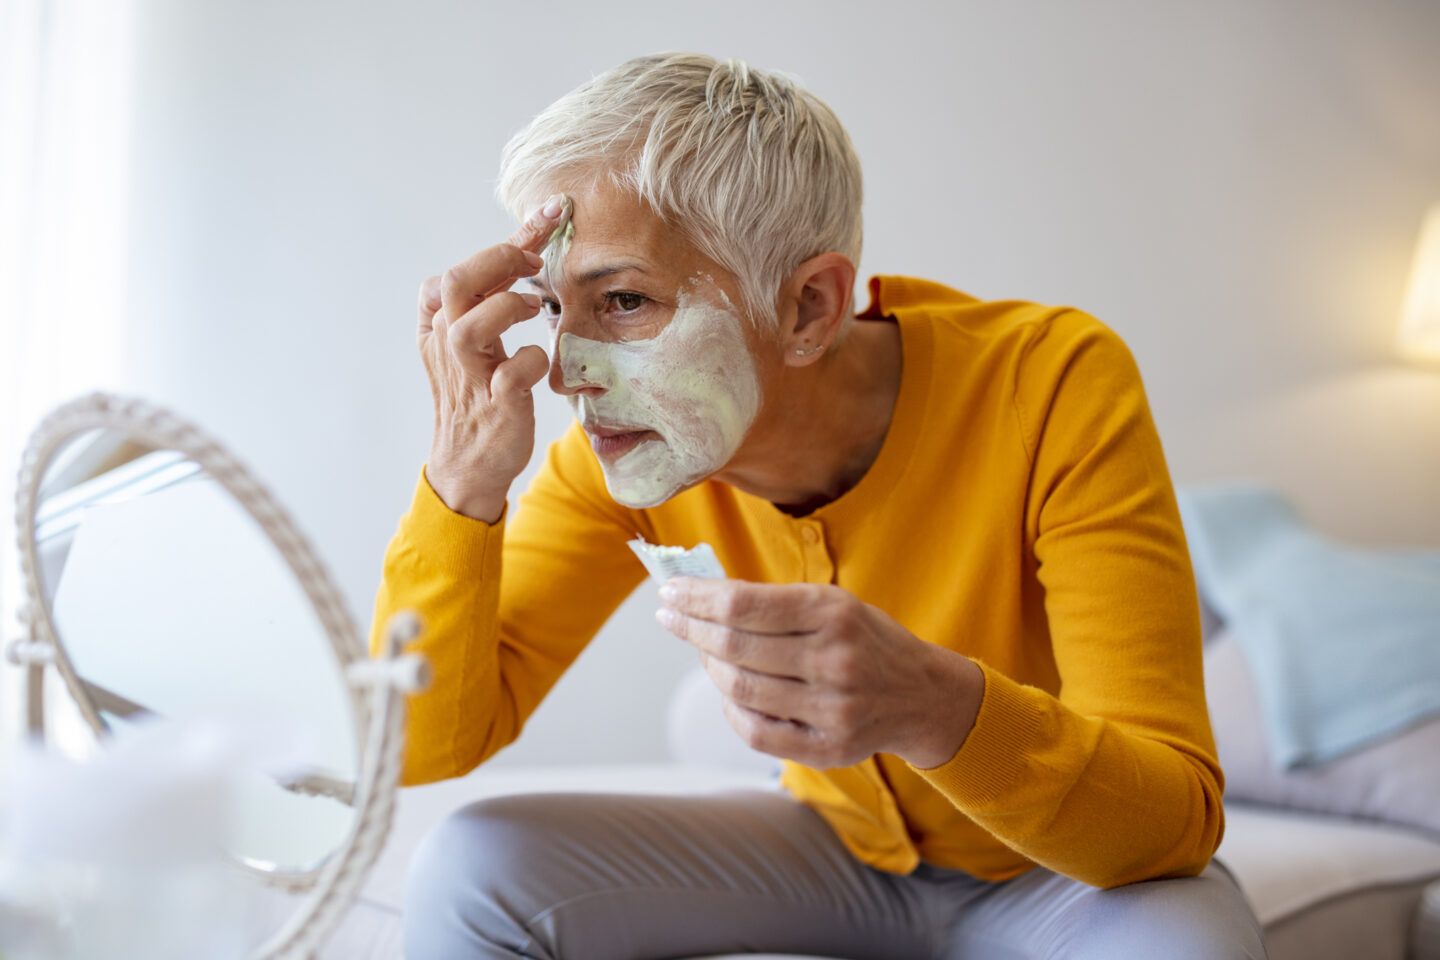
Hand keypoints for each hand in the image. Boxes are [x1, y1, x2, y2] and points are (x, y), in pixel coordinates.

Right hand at [418, 197, 568, 521]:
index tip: (552, 213)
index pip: (465, 268)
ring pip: (469, 325)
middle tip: (535, 262)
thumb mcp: (474, 343)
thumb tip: (522, 251)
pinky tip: (538, 363)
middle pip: (457, 283)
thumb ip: (488, 300)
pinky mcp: (494, 406)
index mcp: (440, 325)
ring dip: (508, 306)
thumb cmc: (478, 397)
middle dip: (502, 259)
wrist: (468, 464)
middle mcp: (447, 346)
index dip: (511, 238)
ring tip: (535, 307)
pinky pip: (510, 373)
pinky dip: (530, 361)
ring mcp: (469, 376)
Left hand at [656, 579, 984, 769]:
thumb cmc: (865, 641)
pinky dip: (730, 707)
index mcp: (834, 613)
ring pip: (738, 689)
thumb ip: (774, 602)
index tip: (670, 591)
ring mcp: (832, 709)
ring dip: (709, 666)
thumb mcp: (833, 604)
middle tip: (671, 616)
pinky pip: (755, 731)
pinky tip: (725, 689)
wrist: (922, 696)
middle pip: (734, 647)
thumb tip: (701, 596)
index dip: (697, 598)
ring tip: (703, 649)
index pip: (743, 604)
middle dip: (691, 628)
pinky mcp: (827, 748)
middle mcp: (835, 661)